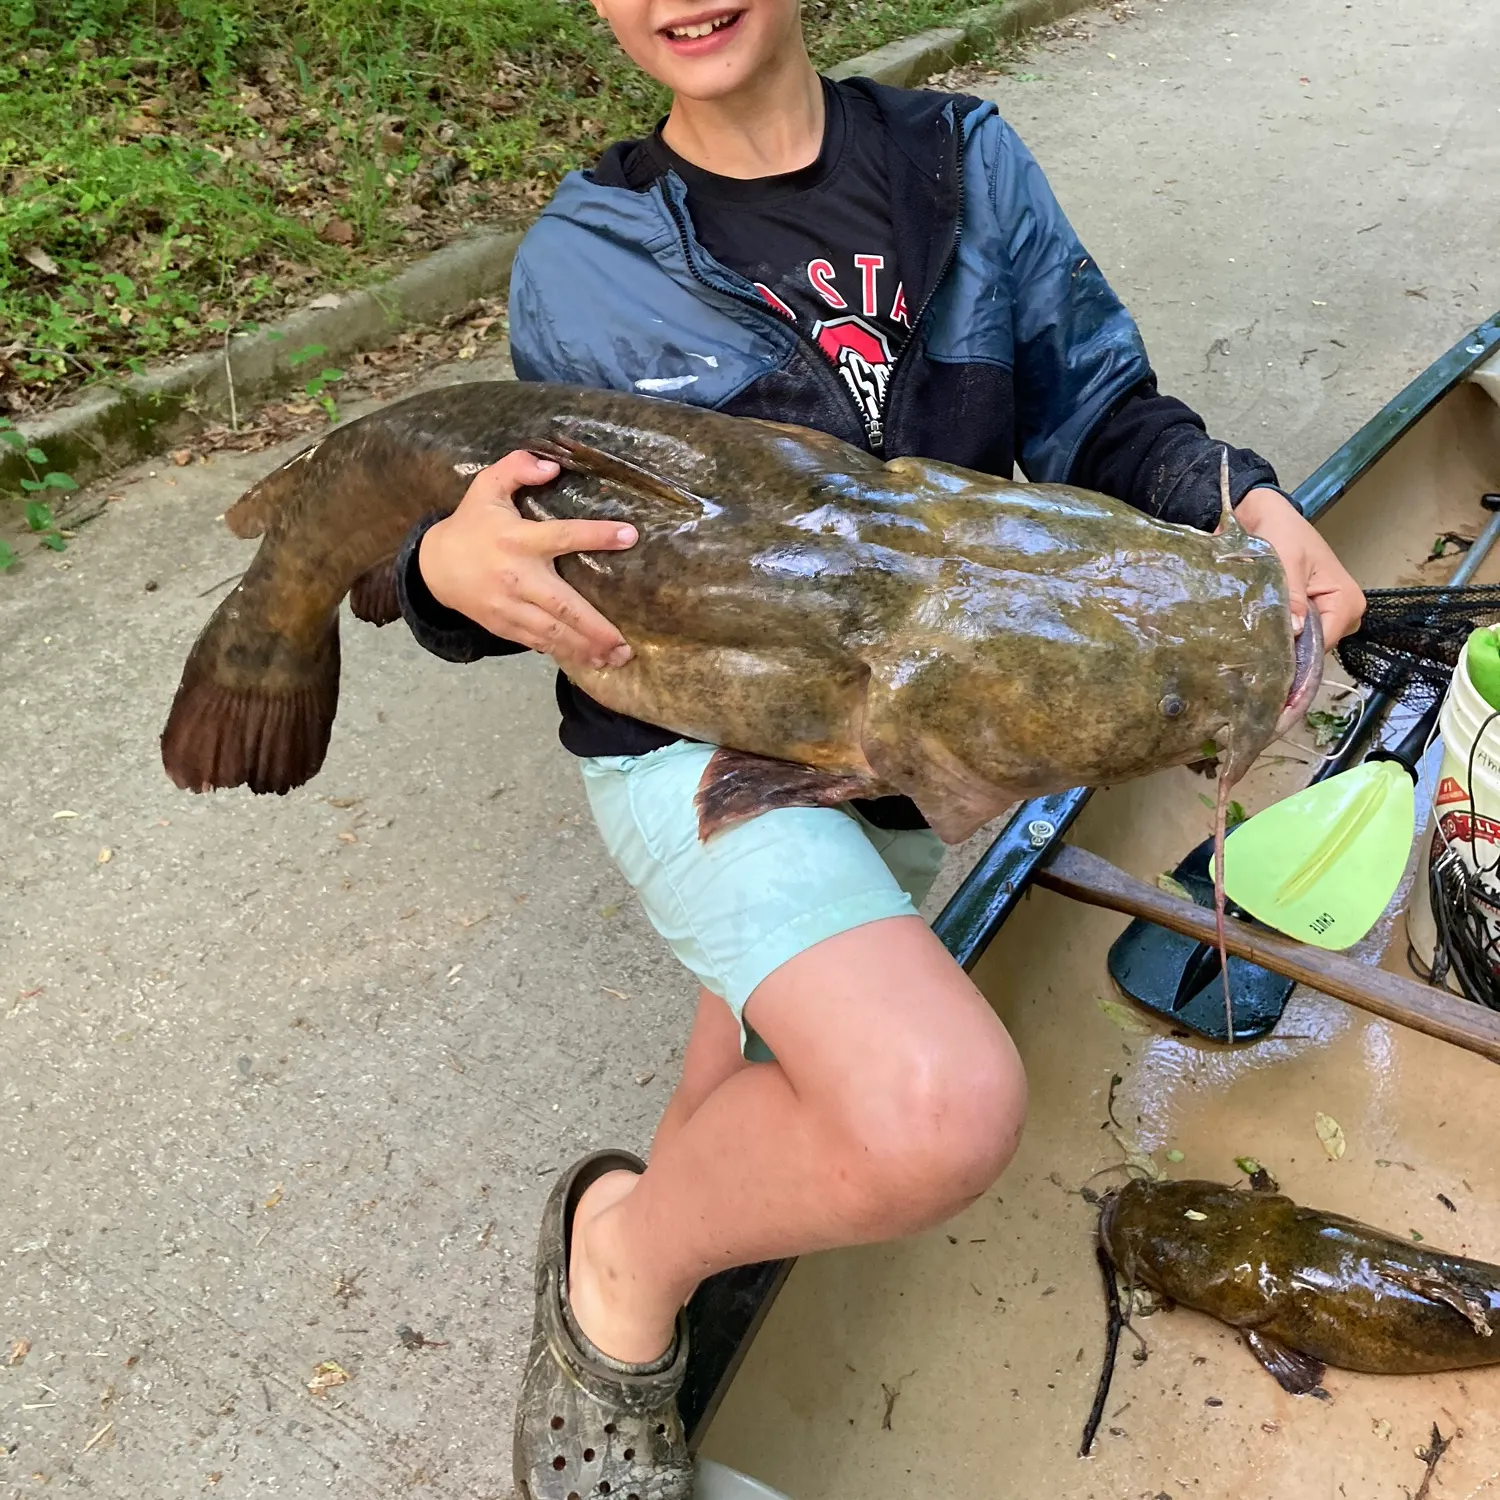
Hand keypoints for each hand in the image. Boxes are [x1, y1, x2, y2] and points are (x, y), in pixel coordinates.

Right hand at [418, 451, 637, 673]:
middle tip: (624, 643)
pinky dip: (562, 652)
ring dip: (585, 647)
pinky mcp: (502, 625)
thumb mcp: (486, 487)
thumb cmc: (470, 525)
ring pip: (552, 632)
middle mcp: (516, 576)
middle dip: (595, 627)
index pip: (563, 535)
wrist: (432, 566)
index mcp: (518, 539)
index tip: (629, 536)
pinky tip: (588, 660)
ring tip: (616, 658)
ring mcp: (508, 606)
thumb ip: (516, 468)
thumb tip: (551, 465)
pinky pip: (537, 642)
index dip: (596, 535)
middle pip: (562, 605)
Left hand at [1234, 487, 1364, 645]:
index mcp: (1346, 600)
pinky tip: (1259, 636)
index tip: (1271, 667)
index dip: (1298, 657)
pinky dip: (1280, 636)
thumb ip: (1292, 596)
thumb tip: (1296, 630)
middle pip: (1316, 649)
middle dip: (1289, 653)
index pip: (1324, 642)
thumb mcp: (1286, 561)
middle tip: (1255, 657)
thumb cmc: (1282, 532)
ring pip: (1305, 645)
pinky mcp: (1309, 614)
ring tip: (1254, 645)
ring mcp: (1327, 615)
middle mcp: (1343, 612)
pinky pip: (1297, 636)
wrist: (1267, 516)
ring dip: (1282, 645)